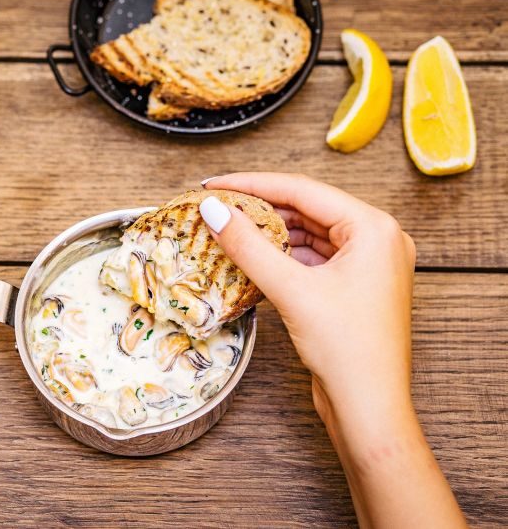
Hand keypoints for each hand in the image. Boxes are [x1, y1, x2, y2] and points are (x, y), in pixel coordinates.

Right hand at [200, 173, 464, 527]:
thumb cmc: (347, 350)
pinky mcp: (355, 287)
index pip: (303, 191)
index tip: (214, 184)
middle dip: (260, 208)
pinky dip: (283, 257)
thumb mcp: (292, 290)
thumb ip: (249, 245)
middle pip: (307, 209)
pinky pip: (314, 258)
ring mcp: (369, 264)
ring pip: (309, 234)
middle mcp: (378, 239)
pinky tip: (254, 259)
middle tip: (218, 207)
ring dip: (270, 233)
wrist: (370, 408)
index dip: (253, 184)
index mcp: (375, 228)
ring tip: (230, 230)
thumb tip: (215, 210)